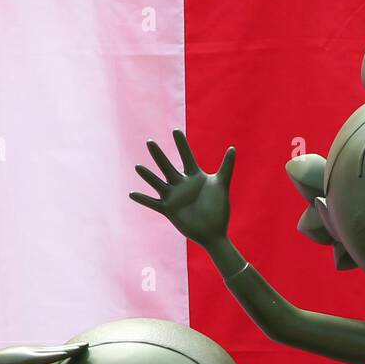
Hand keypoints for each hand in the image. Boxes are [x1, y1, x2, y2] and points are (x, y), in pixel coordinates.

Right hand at [0, 344, 84, 363]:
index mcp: (35, 354)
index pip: (55, 352)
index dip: (68, 350)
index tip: (79, 349)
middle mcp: (36, 351)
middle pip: (58, 349)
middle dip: (73, 348)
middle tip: (88, 345)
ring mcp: (32, 353)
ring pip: (55, 351)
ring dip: (69, 350)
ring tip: (82, 348)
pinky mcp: (29, 358)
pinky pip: (46, 357)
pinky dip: (57, 355)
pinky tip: (67, 353)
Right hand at [130, 130, 234, 247]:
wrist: (214, 233)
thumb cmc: (219, 210)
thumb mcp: (221, 185)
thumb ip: (226, 167)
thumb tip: (232, 148)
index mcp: (194, 177)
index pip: (186, 157)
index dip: (181, 145)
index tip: (175, 130)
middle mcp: (181, 184)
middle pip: (167, 166)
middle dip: (159, 155)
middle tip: (150, 142)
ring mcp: (174, 196)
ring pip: (157, 183)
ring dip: (148, 176)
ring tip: (138, 167)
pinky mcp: (168, 209)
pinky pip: (153, 203)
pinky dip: (143, 199)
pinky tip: (131, 194)